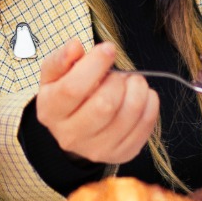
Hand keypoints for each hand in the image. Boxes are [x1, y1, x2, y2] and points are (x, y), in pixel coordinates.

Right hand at [35, 41, 158, 165]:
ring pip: (128, 116)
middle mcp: (71, 135)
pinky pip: (145, 127)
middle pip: (104, 105)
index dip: (95, 64)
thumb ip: (62, 58)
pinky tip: (142, 95)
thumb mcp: (54, 74)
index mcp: (51, 111)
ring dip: (137, 90)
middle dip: (118, 80)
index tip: (109, 48)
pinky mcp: (121, 154)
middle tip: (119, 73)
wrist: (73, 128)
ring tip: (132, 82)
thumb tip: (75, 46)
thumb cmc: (65, 94)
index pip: (73, 88)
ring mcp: (97, 149)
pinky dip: (150, 104)